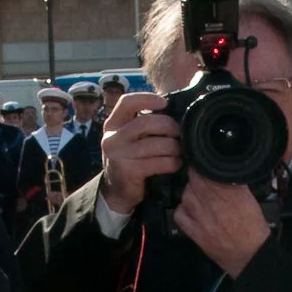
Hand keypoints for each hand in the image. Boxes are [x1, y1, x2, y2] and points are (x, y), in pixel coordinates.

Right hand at [99, 93, 177, 215]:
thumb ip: (143, 124)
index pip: (126, 102)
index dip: (147, 99)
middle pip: (145, 122)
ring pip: (154, 144)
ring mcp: (118, 155)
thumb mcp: (129, 138)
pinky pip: (157, 163)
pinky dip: (171, 162)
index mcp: (113, 124)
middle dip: (169, 125)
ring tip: (180, 150)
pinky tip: (175, 164)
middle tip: (180, 132)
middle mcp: (112, 138)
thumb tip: (173, 109)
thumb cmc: (130, 159)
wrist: (116, 192)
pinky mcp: (128, 171)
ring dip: (173, 147)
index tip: (164, 102)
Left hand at [173, 175, 271, 276]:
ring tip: (196, 195)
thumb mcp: (250, 200)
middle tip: (198, 178)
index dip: (202, 167)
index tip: (202, 166)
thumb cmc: (253, 227)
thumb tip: (222, 171)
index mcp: (232, 195)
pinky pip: (180, 215)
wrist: (251, 255)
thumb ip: (235, 185)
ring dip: (190, 192)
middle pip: (196, 182)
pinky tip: (189, 209)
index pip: (209, 173)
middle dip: (196, 178)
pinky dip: (182, 209)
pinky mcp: (196, 233)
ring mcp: (204, 220)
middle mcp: (216, 205)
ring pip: (187, 196)